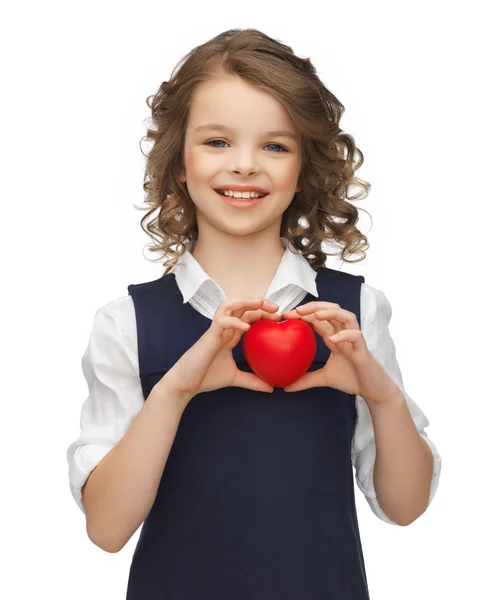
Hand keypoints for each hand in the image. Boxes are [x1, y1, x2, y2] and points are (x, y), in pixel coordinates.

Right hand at [161, 297, 281, 401]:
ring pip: (229, 305)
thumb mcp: (235, 378)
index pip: (247, 316)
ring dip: (245, 301)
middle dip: (258, 302)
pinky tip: (246, 327)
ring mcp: (215, 330)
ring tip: (261, 304)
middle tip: (276, 308)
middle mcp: (223, 329)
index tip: (278, 318)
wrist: (185, 384)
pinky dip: (234, 321)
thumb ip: (252, 380)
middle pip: (240, 305)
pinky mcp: (208, 336)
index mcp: (229, 335)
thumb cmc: (206, 377)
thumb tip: (271, 388)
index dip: (262, 313)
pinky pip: (221, 322)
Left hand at [280, 302, 400, 403]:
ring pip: (346, 316)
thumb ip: (306, 380)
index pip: (318, 319)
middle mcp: (344, 334)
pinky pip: (356, 336)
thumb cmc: (352, 379)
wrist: (373, 391)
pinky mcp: (363, 350)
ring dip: (331, 313)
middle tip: (296, 311)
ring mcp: (355, 340)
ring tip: (316, 316)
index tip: (285, 316)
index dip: (302, 314)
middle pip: (331, 310)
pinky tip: (333, 339)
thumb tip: (285, 387)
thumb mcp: (324, 378)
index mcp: (334, 337)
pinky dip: (345, 335)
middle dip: (313, 307)